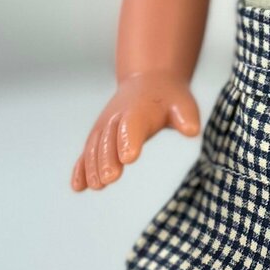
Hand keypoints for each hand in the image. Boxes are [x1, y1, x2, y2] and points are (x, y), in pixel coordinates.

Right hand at [71, 70, 200, 191]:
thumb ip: (185, 117)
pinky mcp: (98, 138)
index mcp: (138, 110)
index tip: (128, 157)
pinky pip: (87, 154)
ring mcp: (104, 128)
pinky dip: (81, 169)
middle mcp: (116, 118)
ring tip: (98, 185)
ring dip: (93, 166)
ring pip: (95, 148)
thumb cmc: (168, 99)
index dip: (129, 140)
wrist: (148, 82)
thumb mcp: (182, 103)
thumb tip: (191, 130)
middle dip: (108, 159)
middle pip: (109, 140)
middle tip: (109, 178)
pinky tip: (78, 187)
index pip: (132, 126)